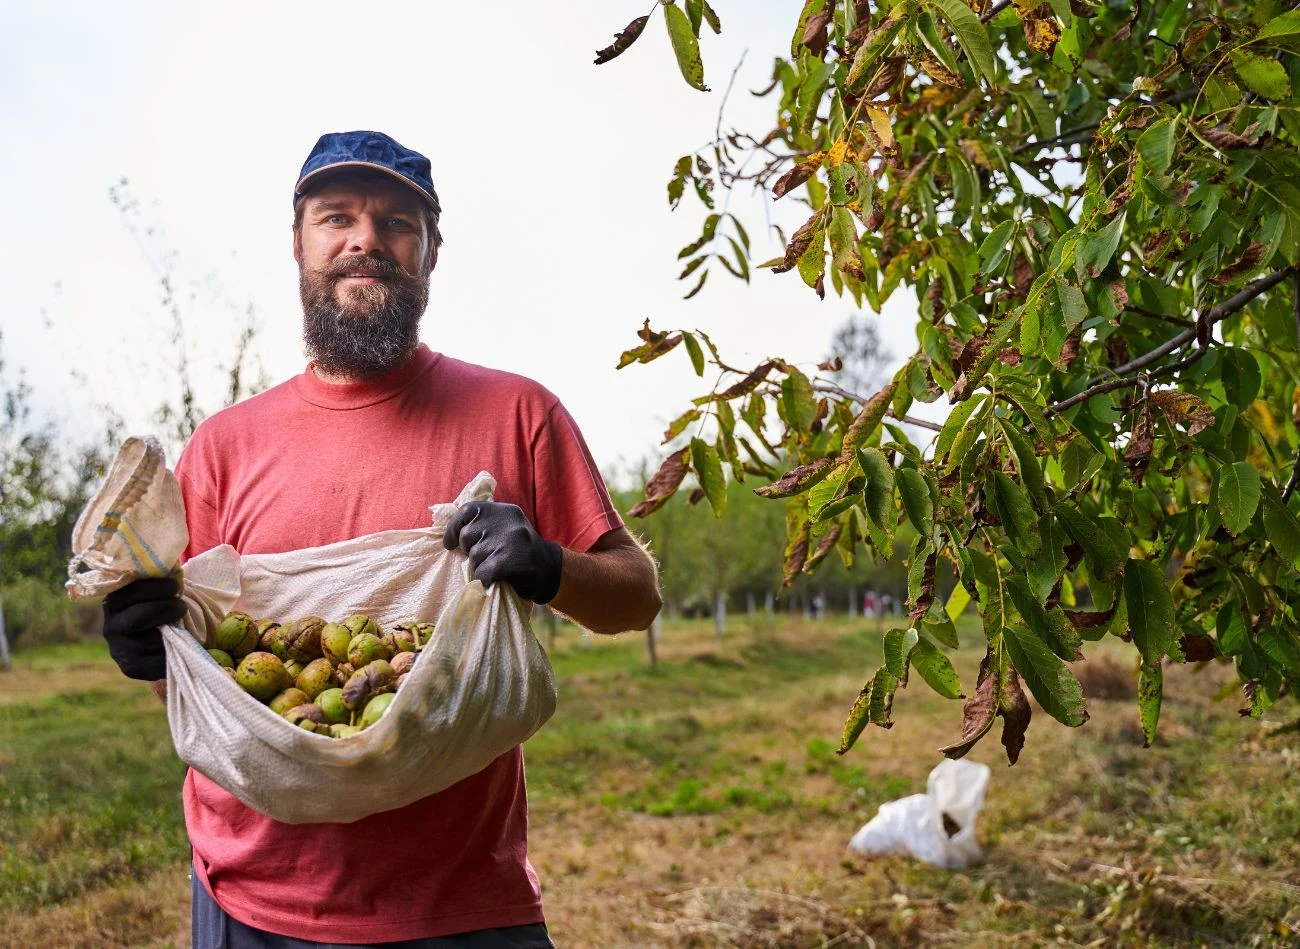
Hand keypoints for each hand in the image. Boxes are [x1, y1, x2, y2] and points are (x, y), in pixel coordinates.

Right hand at [102, 576, 187, 680]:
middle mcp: (110, 626)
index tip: (175, 585)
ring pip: (148, 641)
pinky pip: (154, 663)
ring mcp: (119, 649)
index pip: (130, 592)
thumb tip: (171, 564)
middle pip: (138, 617)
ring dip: (171, 632)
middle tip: (182, 607)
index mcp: (113, 602)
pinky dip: (171, 653)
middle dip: (166, 609)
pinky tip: (177, 644)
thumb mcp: (155, 590)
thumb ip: (158, 577)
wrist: (158, 639)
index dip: (157, 587)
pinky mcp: (131, 668)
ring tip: (179, 625)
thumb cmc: (160, 605)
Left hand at [442, 501, 562, 603]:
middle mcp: (508, 522)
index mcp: (505, 510)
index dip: (454, 528)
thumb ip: (483, 525)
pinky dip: (486, 580)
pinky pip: (482, 573)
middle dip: (471, 551)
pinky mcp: (509, 563)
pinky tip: (499, 579)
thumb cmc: (520, 551)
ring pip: (474, 558)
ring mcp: (510, 541)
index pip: (467, 511)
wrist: (551, 571)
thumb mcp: (506, 528)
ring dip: (481, 567)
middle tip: (489, 557)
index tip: (451, 543)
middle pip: (467, 536)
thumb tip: (449, 534)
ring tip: (499, 568)